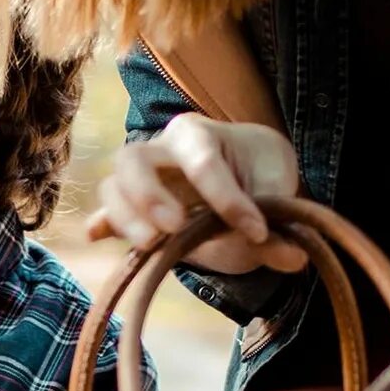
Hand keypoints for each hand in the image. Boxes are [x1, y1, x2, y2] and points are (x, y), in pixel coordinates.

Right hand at [84, 116, 307, 273]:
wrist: (247, 176)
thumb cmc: (259, 172)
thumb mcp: (277, 190)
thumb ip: (282, 225)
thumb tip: (292, 257)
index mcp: (197, 133)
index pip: (203, 162)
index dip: (229, 200)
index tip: (258, 231)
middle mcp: (160, 151)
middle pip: (133, 160)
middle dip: (149, 195)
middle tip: (175, 227)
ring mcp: (141, 181)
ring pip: (112, 187)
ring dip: (125, 217)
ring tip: (150, 245)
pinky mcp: (135, 211)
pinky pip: (106, 214)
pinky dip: (102, 226)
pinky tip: (96, 236)